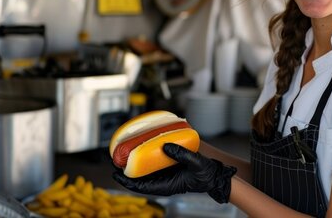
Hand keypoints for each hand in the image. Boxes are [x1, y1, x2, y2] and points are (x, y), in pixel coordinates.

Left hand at [112, 143, 236, 203]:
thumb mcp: (195, 163)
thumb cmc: (206, 174)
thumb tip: (165, 145)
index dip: (126, 180)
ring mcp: (166, 173)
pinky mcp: (170, 165)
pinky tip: (145, 145)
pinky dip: (148, 155)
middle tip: (117, 157)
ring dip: (136, 161)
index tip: (115, 173)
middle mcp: (163, 180)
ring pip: (146, 169)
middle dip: (127, 169)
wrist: (215, 174)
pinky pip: (155, 161)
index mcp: (166, 186)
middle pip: (140, 176)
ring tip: (126, 150)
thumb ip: (182, 155)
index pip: (141, 185)